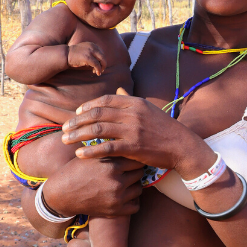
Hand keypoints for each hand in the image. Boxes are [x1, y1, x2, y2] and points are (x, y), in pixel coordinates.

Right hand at [42, 156, 143, 217]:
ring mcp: (117, 198)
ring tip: (126, 181)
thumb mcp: (90, 155)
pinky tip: (125, 195)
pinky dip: (132, 200)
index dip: (133, 156)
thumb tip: (124, 138)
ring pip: (139, 188)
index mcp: (111, 165)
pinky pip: (135, 205)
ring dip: (134, 185)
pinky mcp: (115, 211)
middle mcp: (116, 181)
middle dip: (134, 170)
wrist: (61, 194)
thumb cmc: (75, 170)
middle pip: (139, 173)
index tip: (130, 156)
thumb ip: (108, 148)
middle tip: (129, 169)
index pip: (135, 158)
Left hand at [62, 89, 213, 174]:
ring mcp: (133, 130)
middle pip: (97, 114)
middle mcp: (133, 114)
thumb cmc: (165, 129)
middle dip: (77, 120)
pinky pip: (106, 147)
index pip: (105, 100)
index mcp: (135, 103)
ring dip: (78, 134)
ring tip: (65, 140)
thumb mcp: (149, 110)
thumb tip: (118, 92)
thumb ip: (130, 101)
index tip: (76, 113)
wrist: (182, 146)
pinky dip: (90, 150)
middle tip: (64, 127)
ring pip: (97, 129)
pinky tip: (80, 154)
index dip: (88, 106)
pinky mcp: (133, 147)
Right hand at [67, 42, 106, 75]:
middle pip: (103, 56)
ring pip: (102, 60)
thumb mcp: (85, 51)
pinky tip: (97, 73)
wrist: (65, 55)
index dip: (101, 60)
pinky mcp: (88, 57)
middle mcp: (92, 46)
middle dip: (103, 64)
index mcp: (92, 44)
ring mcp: (90, 51)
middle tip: (102, 70)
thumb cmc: (74, 55)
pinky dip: (98, 69)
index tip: (99, 65)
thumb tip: (100, 63)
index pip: (101, 53)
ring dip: (102, 68)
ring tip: (98, 72)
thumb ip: (92, 54)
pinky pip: (97, 64)